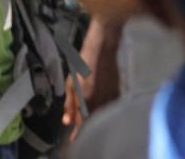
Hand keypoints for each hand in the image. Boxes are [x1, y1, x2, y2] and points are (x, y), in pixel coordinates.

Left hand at [62, 18, 121, 139]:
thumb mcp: (70, 82)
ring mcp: (110, 95)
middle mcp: (100, 99)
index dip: (78, 132)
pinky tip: (99, 106)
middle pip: (92, 119)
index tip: (74, 138)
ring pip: (102, 113)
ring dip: (94, 117)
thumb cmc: (85, 61)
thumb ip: (69, 103)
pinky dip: (104, 108)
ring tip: (88, 117)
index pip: (82, 122)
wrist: (104, 46)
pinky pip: (110, 105)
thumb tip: (66, 120)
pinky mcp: (118, 90)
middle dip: (85, 125)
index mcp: (86, 99)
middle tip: (78, 130)